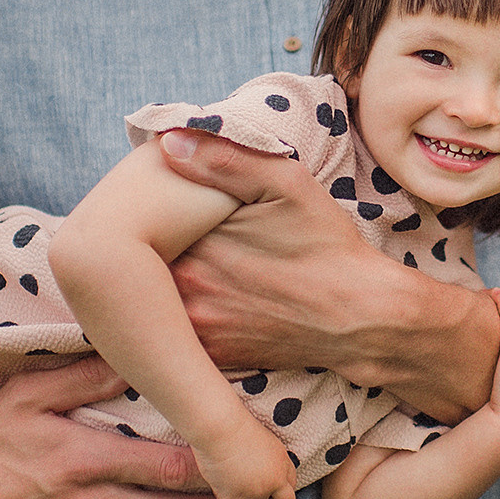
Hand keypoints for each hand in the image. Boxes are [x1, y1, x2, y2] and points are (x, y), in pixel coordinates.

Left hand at [158, 130, 499, 421]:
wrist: (361, 318)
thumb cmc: (327, 247)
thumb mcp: (286, 185)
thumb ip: (225, 159)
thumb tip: (166, 142)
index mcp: (195, 247)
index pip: (140, 222)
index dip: (144, 207)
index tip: (151, 198)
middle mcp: (186, 292)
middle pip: (138, 262)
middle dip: (144, 244)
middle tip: (153, 227)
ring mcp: (196, 330)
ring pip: (149, 300)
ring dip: (151, 282)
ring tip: (166, 260)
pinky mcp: (210, 356)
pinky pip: (170, 336)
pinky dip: (170, 316)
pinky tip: (190, 296)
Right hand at [191, 416, 300, 498]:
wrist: (218, 424)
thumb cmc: (233, 424)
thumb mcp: (261, 439)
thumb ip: (268, 458)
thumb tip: (263, 472)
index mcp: (283, 461)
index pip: (291, 485)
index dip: (277, 489)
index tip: (262, 485)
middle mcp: (274, 478)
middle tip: (252, 497)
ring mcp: (256, 489)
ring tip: (230, 490)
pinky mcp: (234, 496)